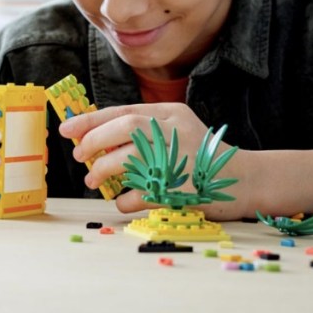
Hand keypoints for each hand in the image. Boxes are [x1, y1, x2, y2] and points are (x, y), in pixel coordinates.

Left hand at [59, 103, 229, 212]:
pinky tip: (123, 200)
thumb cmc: (201, 157)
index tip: (66, 129)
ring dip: (104, 170)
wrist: (246, 179)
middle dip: (95, 141)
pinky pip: (141, 193)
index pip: (123, 111)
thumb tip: (93, 137)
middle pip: (126, 128)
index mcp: (172, 114)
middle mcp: (177, 132)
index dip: (91, 120)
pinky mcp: (183, 188)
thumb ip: (144, 129)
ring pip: (130, 159)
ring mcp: (181, 159)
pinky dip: (125, 199)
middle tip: (80, 156)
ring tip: (93, 180)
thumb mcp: (177, 129)